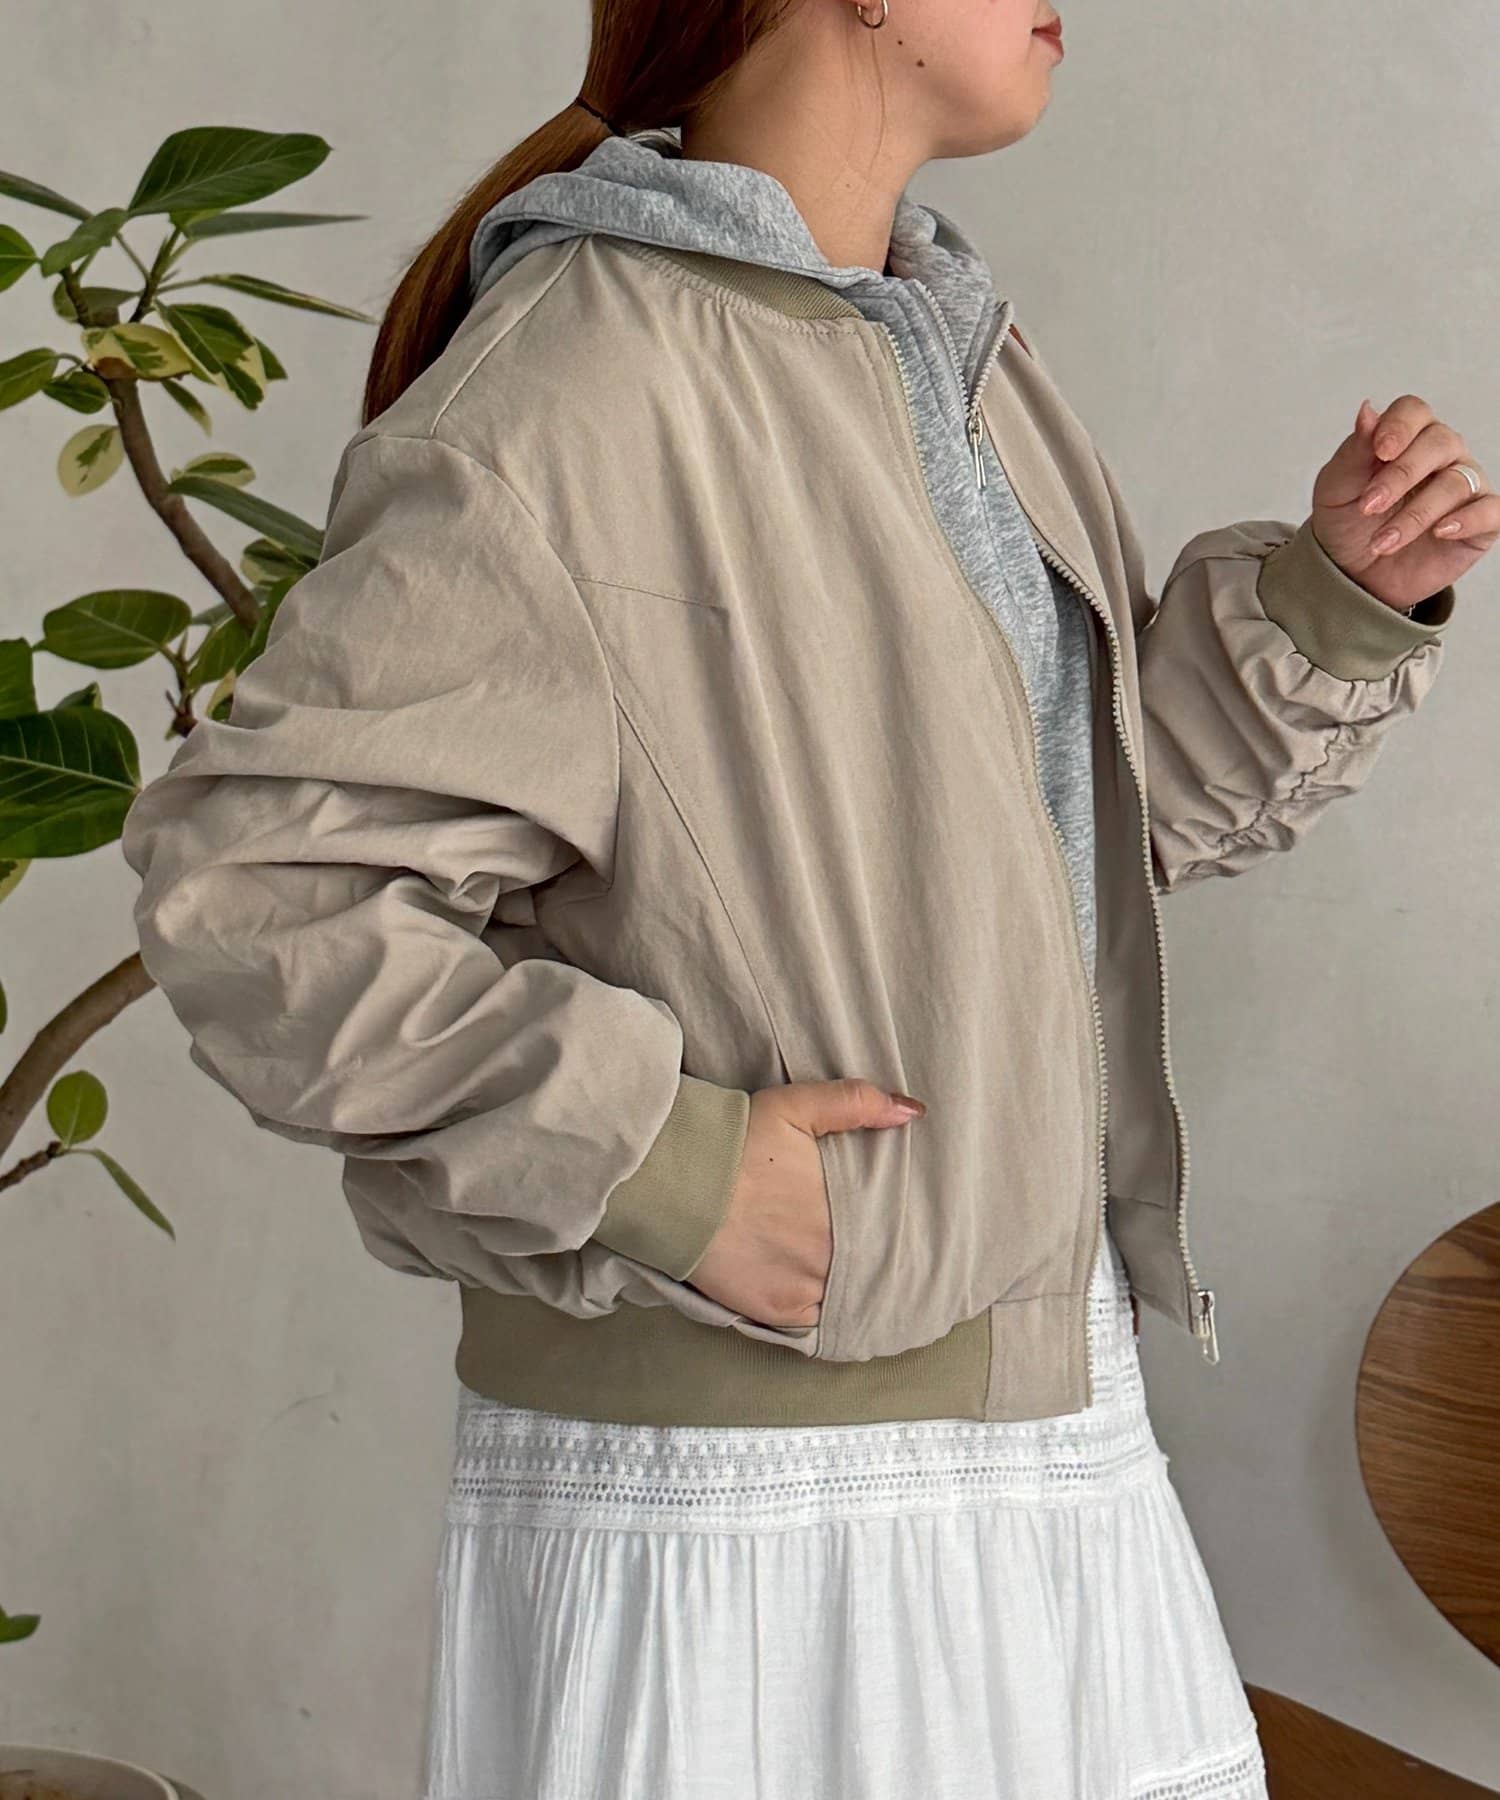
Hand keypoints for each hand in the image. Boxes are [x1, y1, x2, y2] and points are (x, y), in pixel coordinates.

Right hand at [687, 1077, 925, 1329]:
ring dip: (851, 1289)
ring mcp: (803, 1288)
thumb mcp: (796, 1107)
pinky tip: (823, 1295)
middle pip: (871, 1267)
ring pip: (847, 1297)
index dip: (897, 1231)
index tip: (900, 1229)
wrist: (670, 1181)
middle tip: (873, 1251)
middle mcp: (829, 1256)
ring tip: (852, 1274)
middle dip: (875, 1260)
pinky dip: (821, 1311)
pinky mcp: (774, 1310)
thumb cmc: (734, 1141)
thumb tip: (912, 1111)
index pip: (891, 1231)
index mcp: (845, 1209)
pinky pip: (814, 1321)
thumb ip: (856, 1103)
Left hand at [1308, 395, 1493, 609]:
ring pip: (1456, 483)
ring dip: (1416, 515)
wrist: (1354, 574)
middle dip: (1401, 475)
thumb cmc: (1347, 523)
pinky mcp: (1480, 521)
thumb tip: (1367, 410)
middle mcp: (1442, 455)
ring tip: (1382, 542)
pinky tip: (1440, 532)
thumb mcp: (1336, 489)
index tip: (1380, 451)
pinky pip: (1491, 511)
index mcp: (1406, 438)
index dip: (1399, 426)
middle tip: (1369, 507)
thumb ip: (1353, 452)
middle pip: (1439, 442)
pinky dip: (1468, 519)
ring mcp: (1465, 486)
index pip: (1413, 411)